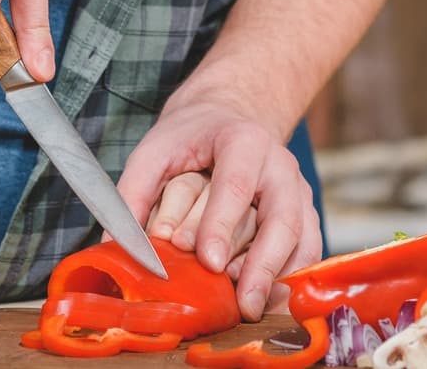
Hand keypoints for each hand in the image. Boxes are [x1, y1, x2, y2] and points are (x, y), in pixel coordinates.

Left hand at [116, 96, 320, 320]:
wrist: (227, 118)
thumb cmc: (190, 137)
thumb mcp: (156, 150)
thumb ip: (135, 191)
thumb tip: (118, 244)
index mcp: (242, 140)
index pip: (235, 185)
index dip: (222, 225)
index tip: (209, 262)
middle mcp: (279, 165)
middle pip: (280, 217)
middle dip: (261, 263)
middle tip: (241, 303)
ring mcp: (298, 191)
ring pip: (300, 239)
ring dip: (276, 276)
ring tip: (250, 307)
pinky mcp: (305, 215)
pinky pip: (308, 253)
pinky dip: (290, 280)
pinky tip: (268, 301)